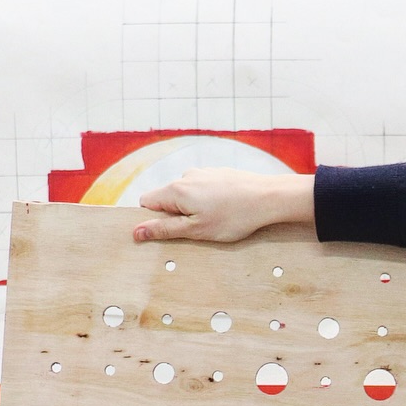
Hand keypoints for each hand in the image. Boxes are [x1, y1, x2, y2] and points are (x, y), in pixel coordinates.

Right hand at [133, 168, 313, 244]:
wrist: (269, 198)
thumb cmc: (234, 217)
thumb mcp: (196, 230)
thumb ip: (165, 230)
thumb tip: (136, 232)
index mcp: (176, 190)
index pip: (146, 202)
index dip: (152, 219)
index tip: (168, 232)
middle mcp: (186, 176)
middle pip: (167, 198)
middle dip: (176, 216)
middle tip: (198, 230)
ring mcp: (204, 173)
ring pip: (187, 195)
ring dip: (194, 209)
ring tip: (217, 221)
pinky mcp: (219, 174)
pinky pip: (204, 190)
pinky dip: (209, 201)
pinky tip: (227, 211)